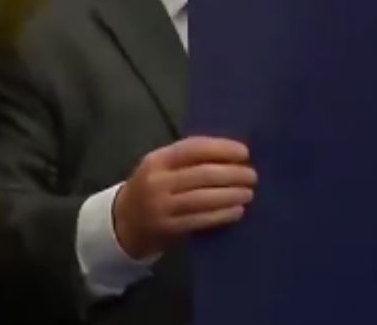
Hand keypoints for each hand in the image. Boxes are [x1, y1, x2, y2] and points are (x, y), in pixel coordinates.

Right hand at [113, 137, 256, 259]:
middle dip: (233, 174)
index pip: (194, 148)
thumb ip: (190, 158)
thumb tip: (233, 154)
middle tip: (252, 176)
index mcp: (158, 159)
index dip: (222, 148)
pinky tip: (237, 211)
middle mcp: (157, 181)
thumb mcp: (162, 166)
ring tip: (248, 193)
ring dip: (231, 195)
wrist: (124, 222)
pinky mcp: (167, 228)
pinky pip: (200, 220)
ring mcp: (161, 206)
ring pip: (204, 198)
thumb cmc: (153, 187)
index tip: (245, 152)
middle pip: (203, 174)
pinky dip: (222, 214)